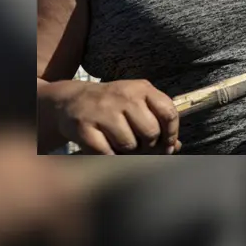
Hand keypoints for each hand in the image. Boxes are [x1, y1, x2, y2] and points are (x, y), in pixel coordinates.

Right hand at [49, 79, 180, 154]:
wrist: (70, 101)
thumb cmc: (112, 107)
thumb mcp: (137, 105)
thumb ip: (158, 122)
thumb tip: (175, 146)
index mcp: (142, 88)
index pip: (168, 113)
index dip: (171, 134)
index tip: (167, 146)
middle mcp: (124, 95)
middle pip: (150, 132)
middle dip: (148, 146)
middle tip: (139, 146)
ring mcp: (103, 109)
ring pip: (129, 145)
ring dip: (126, 152)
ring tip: (118, 144)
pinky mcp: (84, 126)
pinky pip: (107, 153)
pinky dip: (109, 157)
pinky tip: (105, 148)